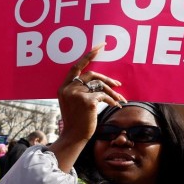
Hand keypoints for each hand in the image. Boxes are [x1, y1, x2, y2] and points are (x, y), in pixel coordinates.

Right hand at [48, 45, 126, 172]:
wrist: (74, 136)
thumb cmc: (77, 120)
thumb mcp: (74, 103)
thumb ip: (81, 90)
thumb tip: (101, 81)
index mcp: (63, 87)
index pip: (76, 67)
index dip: (88, 55)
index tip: (100, 46)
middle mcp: (69, 89)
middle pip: (92, 75)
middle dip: (107, 79)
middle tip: (118, 83)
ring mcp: (77, 94)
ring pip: (100, 86)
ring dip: (112, 92)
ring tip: (120, 100)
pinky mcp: (87, 101)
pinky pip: (104, 95)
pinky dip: (112, 100)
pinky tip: (116, 106)